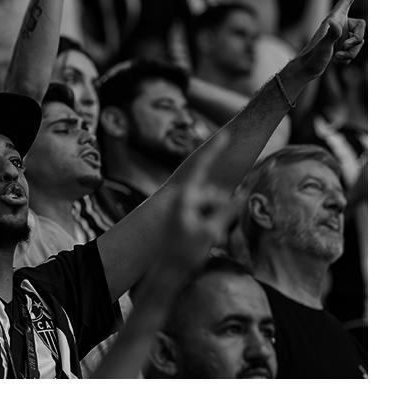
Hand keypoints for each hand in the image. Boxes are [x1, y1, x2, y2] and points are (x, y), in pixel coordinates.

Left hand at [171, 133, 233, 269]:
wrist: (167, 275)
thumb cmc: (184, 253)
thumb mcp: (210, 232)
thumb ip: (226, 211)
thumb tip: (241, 194)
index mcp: (185, 198)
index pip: (201, 168)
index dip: (214, 150)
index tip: (226, 134)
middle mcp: (184, 200)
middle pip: (214, 194)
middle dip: (224, 208)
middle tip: (225, 232)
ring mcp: (186, 211)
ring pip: (213, 206)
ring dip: (220, 221)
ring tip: (218, 242)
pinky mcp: (188, 220)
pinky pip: (208, 216)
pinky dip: (215, 226)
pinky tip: (216, 242)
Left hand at [293, 0, 366, 81]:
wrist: (306, 70)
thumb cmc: (313, 57)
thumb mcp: (324, 46)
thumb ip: (331, 34)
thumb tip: (334, 22)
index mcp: (333, 20)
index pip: (346, 1)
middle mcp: (338, 25)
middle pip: (361, 27)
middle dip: (357, 41)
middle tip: (345, 48)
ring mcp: (340, 36)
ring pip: (359, 41)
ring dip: (352, 52)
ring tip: (337, 57)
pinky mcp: (341, 46)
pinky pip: (354, 50)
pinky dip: (348, 57)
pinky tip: (336, 61)